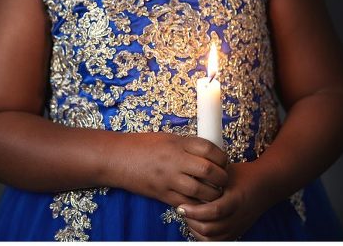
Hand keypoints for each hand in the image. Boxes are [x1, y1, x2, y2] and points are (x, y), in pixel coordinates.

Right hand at [111, 132, 228, 209]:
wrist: (118, 159)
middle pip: (208, 170)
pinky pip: (186, 203)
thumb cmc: (142, 146)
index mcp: (178, 144)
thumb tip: (209, 153)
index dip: (221, 157)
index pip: (209, 149)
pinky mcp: (162, 194)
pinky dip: (197, 205)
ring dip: (212, 193)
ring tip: (215, 192)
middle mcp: (175, 161)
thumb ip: (188, 145)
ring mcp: (168, 179)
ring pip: (200, 191)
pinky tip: (201, 202)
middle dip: (221, 177)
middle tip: (224, 179)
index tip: (224, 161)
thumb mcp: (168, 138)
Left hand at [178, 161, 268, 240]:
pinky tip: (197, 224)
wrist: (266, 185)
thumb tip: (187, 180)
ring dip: (196, 230)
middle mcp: (238, 216)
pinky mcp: (237, 232)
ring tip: (188, 217)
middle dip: (191, 222)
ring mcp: (238, 226)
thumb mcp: (227, 172)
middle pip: (210, 229)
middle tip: (182, 210)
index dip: (195, 211)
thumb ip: (210, 178)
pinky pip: (217, 241)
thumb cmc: (244, 175)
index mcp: (236, 199)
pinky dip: (204, 236)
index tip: (181, 205)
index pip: (213, 211)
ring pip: (212, 239)